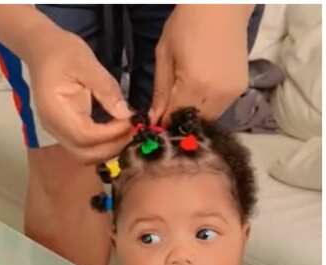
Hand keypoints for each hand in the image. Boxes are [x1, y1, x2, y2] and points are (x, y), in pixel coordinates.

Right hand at [26, 27, 134, 162]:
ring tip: (128, 130)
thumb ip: (107, 90)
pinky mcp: (64, 128)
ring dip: (108, 148)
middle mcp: (53, 127)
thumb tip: (126, 114)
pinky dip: (102, 143)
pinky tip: (117, 129)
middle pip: (84, 154)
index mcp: (55, 111)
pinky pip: (83, 145)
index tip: (132, 121)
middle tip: (134, 130)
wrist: (42, 50)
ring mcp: (57, 130)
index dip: (111, 134)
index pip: (85, 136)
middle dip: (112, 147)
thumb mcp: (88, 64)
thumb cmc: (62, 52)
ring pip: (84, 154)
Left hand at [150, 5, 251, 124]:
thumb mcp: (164, 56)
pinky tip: (195, 95)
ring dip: (192, 116)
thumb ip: (160, 91)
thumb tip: (154, 119)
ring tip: (180, 103)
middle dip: (177, 122)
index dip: (162, 124)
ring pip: (208, 118)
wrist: (222, 7)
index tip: (153, 124)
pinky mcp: (241, 87)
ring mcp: (233, 92)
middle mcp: (218, 94)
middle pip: (193, 123)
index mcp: (196, 85)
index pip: (174, 119)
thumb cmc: (187, 25)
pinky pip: (220, 107)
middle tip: (165, 113)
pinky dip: (205, 107)